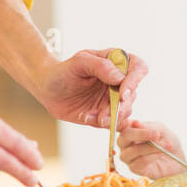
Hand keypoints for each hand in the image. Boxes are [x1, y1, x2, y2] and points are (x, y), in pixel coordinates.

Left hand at [34, 48, 148, 128]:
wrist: (47, 89)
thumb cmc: (62, 70)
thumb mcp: (78, 62)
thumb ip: (100, 66)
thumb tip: (120, 77)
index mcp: (117, 62)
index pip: (139, 68)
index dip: (135, 81)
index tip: (122, 94)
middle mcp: (120, 81)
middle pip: (133, 95)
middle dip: (119, 108)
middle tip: (103, 116)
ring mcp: (113, 98)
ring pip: (125, 111)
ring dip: (110, 118)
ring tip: (89, 116)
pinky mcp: (106, 113)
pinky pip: (112, 123)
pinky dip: (100, 123)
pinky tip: (85, 117)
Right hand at [117, 120, 186, 178]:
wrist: (177, 158)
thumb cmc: (167, 141)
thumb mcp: (161, 129)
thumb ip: (148, 126)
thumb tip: (135, 123)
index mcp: (131, 131)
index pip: (120, 126)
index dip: (122, 124)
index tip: (130, 122)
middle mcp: (126, 144)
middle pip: (123, 138)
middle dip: (139, 134)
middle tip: (156, 134)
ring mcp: (129, 158)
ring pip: (132, 151)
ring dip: (149, 148)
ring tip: (164, 146)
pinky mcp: (135, 169)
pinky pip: (138, 163)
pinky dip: (150, 157)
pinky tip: (160, 154)